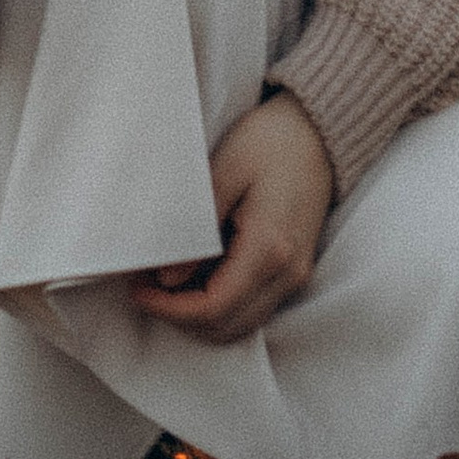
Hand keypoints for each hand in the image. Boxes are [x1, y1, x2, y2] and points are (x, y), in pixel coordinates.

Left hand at [128, 93, 335, 341]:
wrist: (318, 131)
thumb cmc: (270, 140)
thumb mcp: (225, 168)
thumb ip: (196, 225)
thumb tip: (167, 277)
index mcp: (269, 247)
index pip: (214, 307)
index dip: (171, 308)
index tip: (139, 291)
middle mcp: (287, 272)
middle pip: (227, 327)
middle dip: (180, 317)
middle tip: (145, 289)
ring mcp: (294, 275)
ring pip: (241, 324)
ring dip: (200, 316)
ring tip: (165, 284)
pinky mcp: (294, 271)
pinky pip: (254, 307)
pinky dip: (221, 305)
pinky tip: (195, 277)